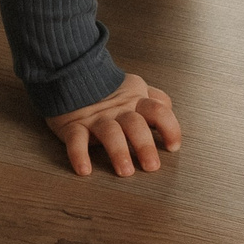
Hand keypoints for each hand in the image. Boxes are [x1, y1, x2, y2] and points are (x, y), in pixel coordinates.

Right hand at [46, 73, 180, 176]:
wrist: (71, 72)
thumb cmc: (106, 87)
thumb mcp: (134, 87)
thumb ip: (153, 98)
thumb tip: (168, 107)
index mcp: (135, 101)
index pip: (158, 111)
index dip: (169, 127)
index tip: (173, 146)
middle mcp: (118, 110)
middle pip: (135, 125)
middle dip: (145, 146)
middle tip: (151, 166)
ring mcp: (96, 118)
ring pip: (110, 133)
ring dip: (118, 152)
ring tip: (125, 170)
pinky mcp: (73, 125)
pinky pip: (76, 140)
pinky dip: (79, 155)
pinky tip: (84, 169)